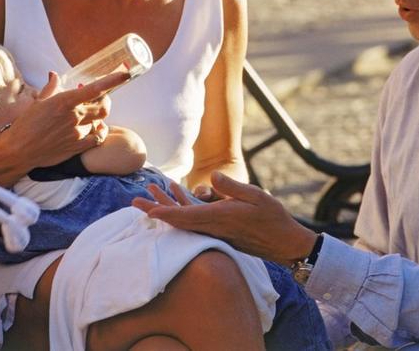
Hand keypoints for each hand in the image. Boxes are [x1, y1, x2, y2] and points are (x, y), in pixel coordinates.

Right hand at [5, 71, 126, 166]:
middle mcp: (74, 116)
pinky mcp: (77, 147)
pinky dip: (100, 132)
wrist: (19, 150)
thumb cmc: (26, 124)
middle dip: (105, 100)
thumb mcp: (39, 101)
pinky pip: (97, 138)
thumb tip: (54, 74)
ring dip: (97, 117)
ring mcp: (77, 132)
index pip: (95, 88)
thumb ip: (51, 87)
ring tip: (87, 115)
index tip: (125, 74)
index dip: (112, 80)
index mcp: (65, 101)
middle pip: (103, 106)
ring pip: (100, 121)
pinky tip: (95, 129)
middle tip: (99, 98)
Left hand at [132, 171, 316, 264]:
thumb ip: (232, 187)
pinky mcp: (219, 230)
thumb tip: (211, 176)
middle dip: (155, 210)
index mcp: (220, 218)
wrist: (284, 243)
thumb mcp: (256, 196)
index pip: (186, 217)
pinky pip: (195, 219)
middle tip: (134, 201)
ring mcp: (215, 230)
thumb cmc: (272, 218)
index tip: (148, 211)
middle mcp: (213, 227)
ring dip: (166, 206)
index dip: (165, 214)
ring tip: (149, 193)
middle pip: (177, 220)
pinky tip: (177, 195)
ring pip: (184, 219)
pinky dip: (182, 208)